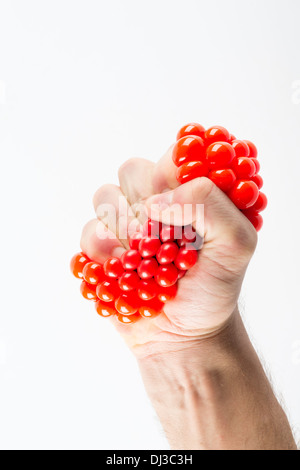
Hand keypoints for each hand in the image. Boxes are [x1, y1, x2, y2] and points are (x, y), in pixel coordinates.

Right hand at [80, 146, 256, 356]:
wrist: (185, 336)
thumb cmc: (214, 289)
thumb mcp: (236, 245)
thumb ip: (211, 205)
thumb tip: (159, 200)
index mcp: (188, 194)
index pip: (173, 155)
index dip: (170, 170)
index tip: (176, 201)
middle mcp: (155, 203)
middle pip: (131, 170)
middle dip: (145, 205)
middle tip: (162, 236)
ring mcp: (126, 224)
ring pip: (105, 197)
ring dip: (124, 231)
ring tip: (145, 260)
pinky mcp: (103, 249)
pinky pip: (89, 232)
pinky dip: (106, 254)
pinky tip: (127, 273)